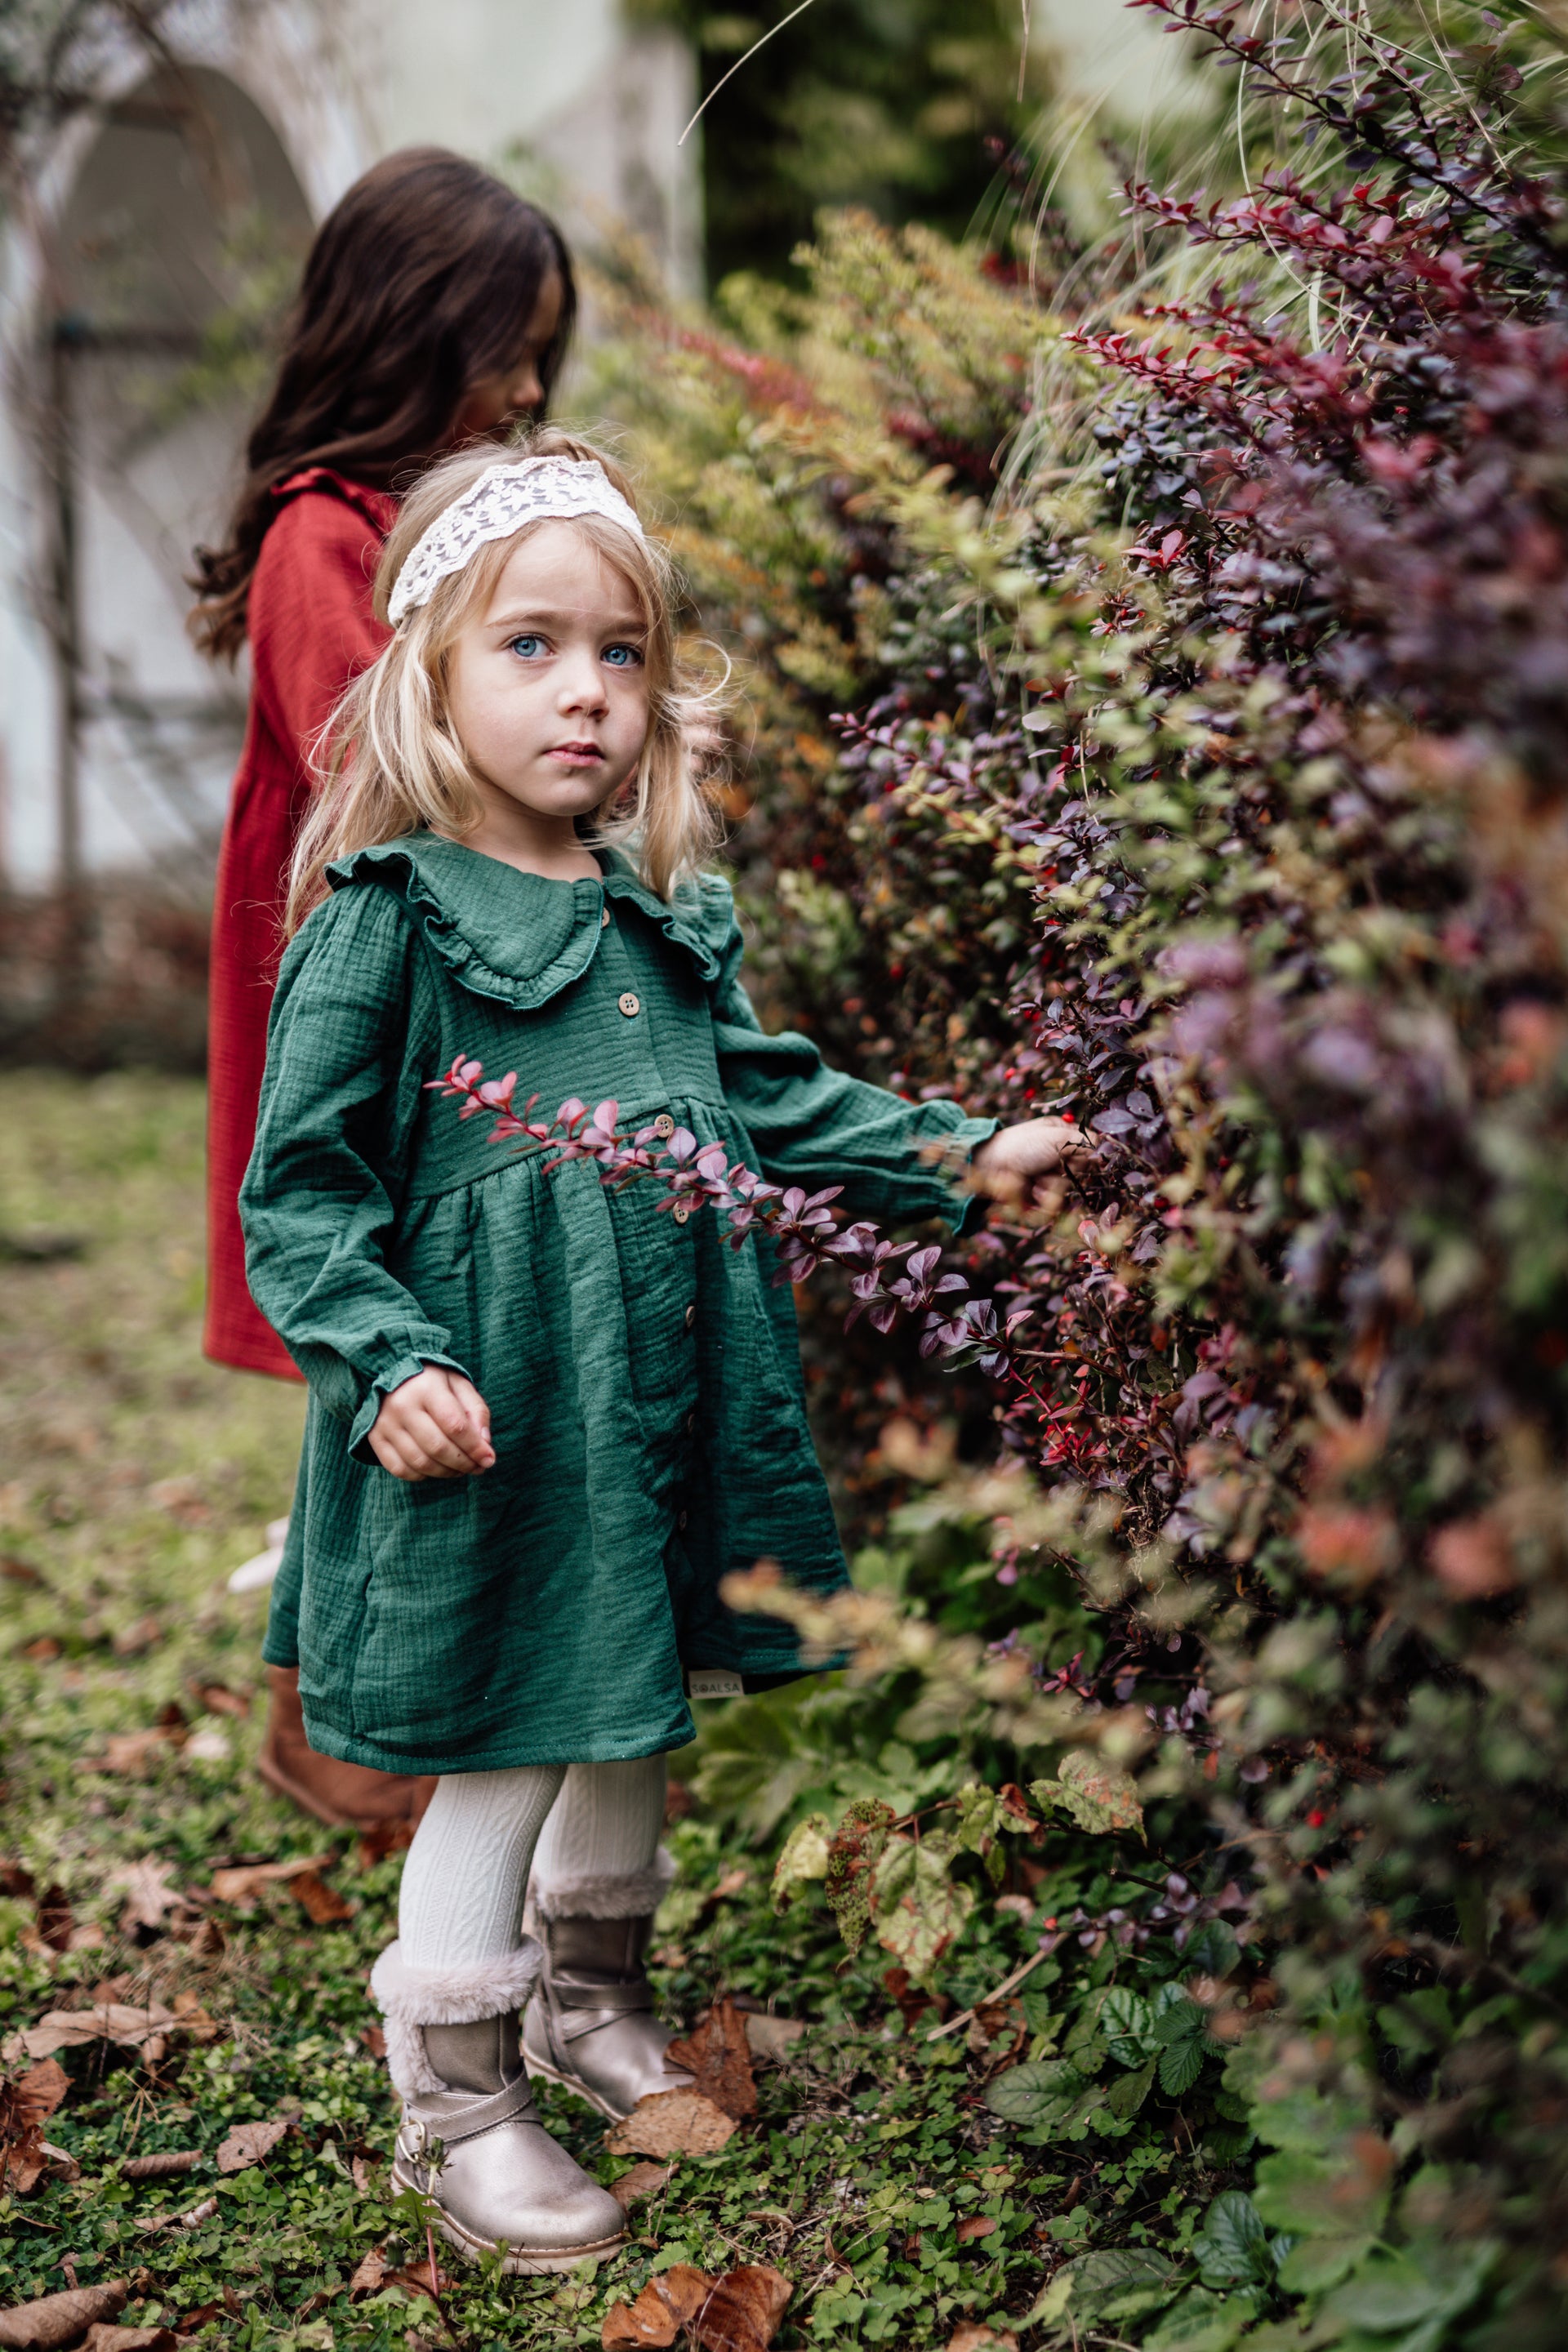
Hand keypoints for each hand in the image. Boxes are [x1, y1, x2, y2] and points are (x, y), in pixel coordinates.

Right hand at [369, 1366, 494, 1481]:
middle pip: (438, 1448)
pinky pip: (400, 1469)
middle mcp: (402, 1406)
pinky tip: (436, 1468)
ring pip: (420, 1462)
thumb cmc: (434, 1382)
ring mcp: (385, 1424)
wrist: (391, 1373)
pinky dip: (422, 1476)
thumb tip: (484, 1445)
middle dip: (464, 1463)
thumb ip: (476, 1411)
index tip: (489, 1459)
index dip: (475, 1448)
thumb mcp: (459, 1385)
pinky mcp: (375, 1438)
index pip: (455, 1426)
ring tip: (460, 1469)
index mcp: (426, 1388)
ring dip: (446, 1473)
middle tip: (478, 1467)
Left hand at [969, 1117, 1086, 1203]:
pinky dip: (1043, 1199)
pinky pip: (1053, 1204)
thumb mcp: (1056, 1138)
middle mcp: (1057, 1153)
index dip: (1086, 1155)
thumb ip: (1084, 1143)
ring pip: (1067, 1189)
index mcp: (1062, 1134)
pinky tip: (1031, 1191)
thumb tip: (1105, 1150)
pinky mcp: (1038, 1193)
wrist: (988, 1168)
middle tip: (1048, 1166)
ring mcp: (1047, 1174)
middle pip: (1080, 1171)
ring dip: (1051, 1187)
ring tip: (1035, 1180)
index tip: (1075, 1155)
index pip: (1090, 1148)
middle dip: (1065, 1172)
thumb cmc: (1020, 1146)